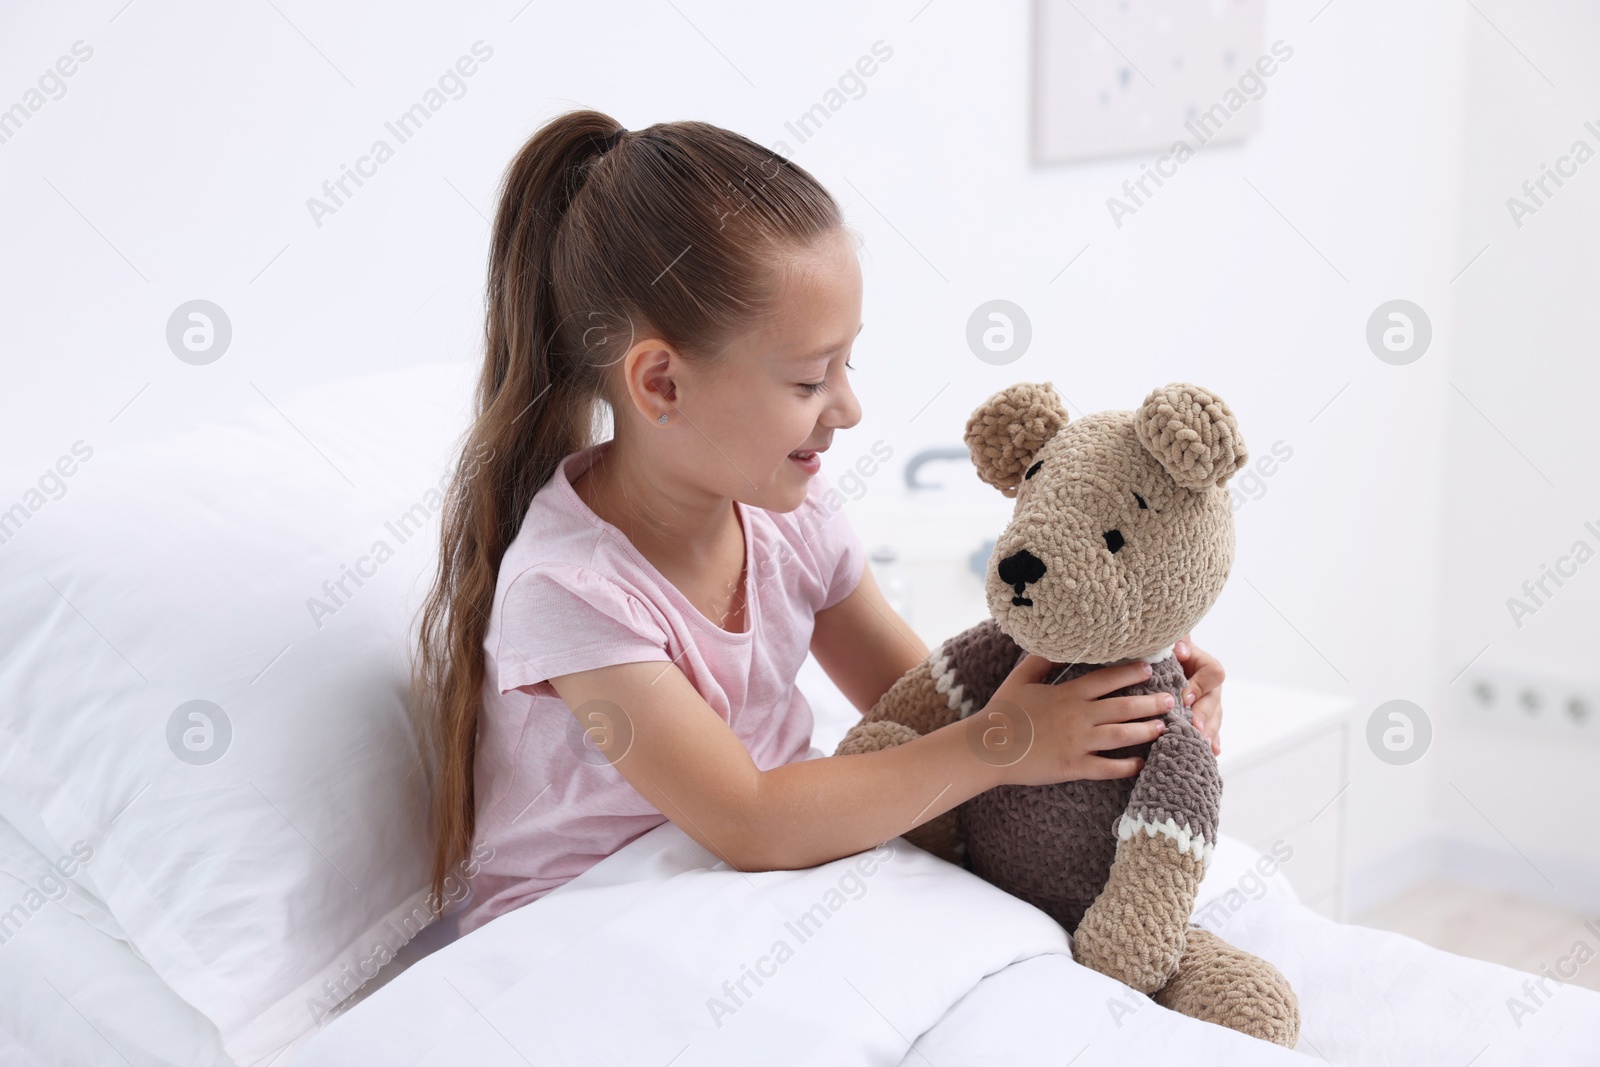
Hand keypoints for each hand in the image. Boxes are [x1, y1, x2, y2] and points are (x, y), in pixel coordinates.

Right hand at [975, 655, 1172, 787]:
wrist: (987, 748)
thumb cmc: (1002, 711)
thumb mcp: (1020, 679)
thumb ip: (1041, 661)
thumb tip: (1058, 645)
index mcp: (1067, 693)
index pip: (1106, 679)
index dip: (1130, 673)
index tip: (1148, 669)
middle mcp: (1078, 716)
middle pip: (1122, 707)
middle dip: (1149, 703)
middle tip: (1171, 700)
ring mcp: (1077, 743)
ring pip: (1121, 736)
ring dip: (1145, 730)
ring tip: (1163, 727)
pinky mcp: (1073, 766)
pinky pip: (1106, 767)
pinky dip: (1126, 766)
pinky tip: (1141, 763)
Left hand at [1174, 634, 1223, 755]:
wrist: (1159, 666)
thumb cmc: (1164, 651)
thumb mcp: (1169, 642)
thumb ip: (1178, 640)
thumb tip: (1181, 649)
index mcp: (1203, 665)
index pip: (1213, 673)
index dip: (1201, 685)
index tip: (1185, 698)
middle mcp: (1209, 686)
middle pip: (1215, 701)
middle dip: (1204, 715)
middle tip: (1195, 727)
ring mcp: (1208, 704)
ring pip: (1214, 719)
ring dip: (1209, 731)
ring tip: (1202, 743)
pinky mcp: (1201, 718)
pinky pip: (1211, 731)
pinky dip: (1212, 741)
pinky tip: (1212, 752)